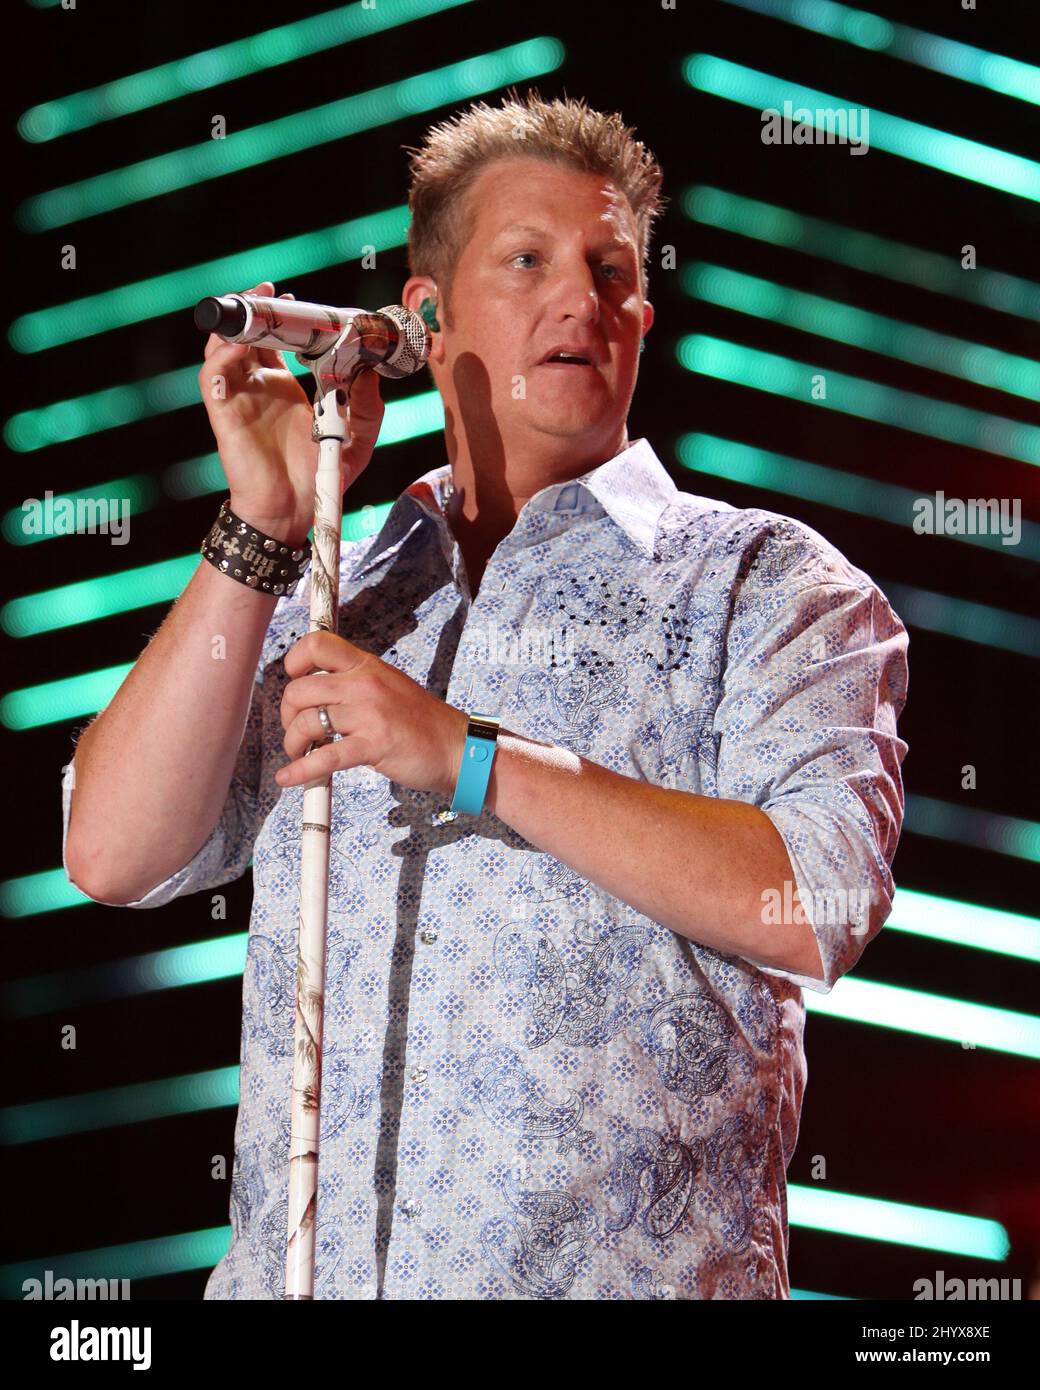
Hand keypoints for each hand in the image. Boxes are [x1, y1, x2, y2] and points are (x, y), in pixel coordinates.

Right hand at [198, 280, 383, 544]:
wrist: (295, 514)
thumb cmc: (320, 479)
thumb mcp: (358, 439)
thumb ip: (369, 406)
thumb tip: (371, 370)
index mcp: (285, 388)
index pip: (275, 340)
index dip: (280, 317)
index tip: (295, 299)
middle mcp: (259, 388)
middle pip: (246, 335)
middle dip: (254, 309)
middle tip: (269, 290)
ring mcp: (239, 399)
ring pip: (223, 348)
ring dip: (233, 323)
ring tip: (250, 304)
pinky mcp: (225, 414)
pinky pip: (213, 376)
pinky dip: (222, 354)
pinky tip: (241, 343)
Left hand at [276, 631, 468, 797]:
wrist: (457, 748)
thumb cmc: (422, 722)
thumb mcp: (388, 685)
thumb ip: (355, 682)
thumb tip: (316, 690)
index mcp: (367, 665)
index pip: (318, 644)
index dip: (294, 661)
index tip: (294, 681)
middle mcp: (365, 684)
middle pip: (299, 689)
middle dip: (287, 714)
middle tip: (296, 730)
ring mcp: (369, 714)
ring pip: (306, 722)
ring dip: (293, 743)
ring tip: (301, 753)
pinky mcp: (374, 745)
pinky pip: (324, 758)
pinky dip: (300, 771)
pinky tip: (289, 778)